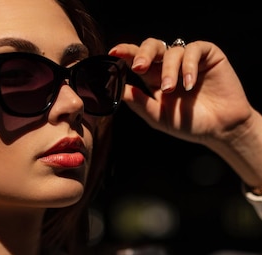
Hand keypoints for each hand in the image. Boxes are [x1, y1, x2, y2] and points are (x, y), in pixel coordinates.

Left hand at [109, 38, 252, 146]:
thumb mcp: (159, 117)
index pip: (137, 61)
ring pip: (172, 51)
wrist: (220, 129)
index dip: (126, 54)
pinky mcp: (207, 55)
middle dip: (143, 53)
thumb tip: (120, 91)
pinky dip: (188, 66)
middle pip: (152, 47)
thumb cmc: (189, 125)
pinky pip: (193, 50)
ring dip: (168, 70)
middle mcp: (169, 67)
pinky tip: (189, 84)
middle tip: (139, 67)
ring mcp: (188, 59)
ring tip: (171, 89)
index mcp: (154, 79)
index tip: (114, 53)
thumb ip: (140, 103)